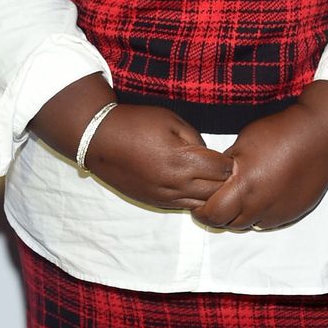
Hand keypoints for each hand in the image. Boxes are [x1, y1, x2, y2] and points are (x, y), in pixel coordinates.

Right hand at [85, 104, 232, 210]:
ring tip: (209, 179)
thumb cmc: (135, 124)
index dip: (229, 162)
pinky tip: (192, 186)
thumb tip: (210, 154)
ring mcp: (165, 196)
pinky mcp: (154, 202)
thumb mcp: (171, 120)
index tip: (228, 155)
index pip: (222, 170)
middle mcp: (176, 184)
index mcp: (182, 161)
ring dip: (210, 193)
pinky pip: (184, 206)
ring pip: (202, 204)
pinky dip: (194, 198)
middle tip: (223, 169)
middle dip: (224, 180)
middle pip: (217, 191)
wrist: (99, 139)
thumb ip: (196, 138)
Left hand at [193, 82, 327, 230]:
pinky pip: (268, 222)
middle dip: (219, 215)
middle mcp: (260, 204)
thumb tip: (212, 178)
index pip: (212, 214)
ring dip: (239, 216)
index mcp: (244, 186)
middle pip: (228, 224)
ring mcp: (278, 211)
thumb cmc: (280, 132)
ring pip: (248, 225)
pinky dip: (259, 214)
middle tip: (216, 201)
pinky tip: (262, 196)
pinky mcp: (293, 212)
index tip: (198, 205)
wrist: (320, 134)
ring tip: (240, 197)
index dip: (202, 212)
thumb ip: (225, 167)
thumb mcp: (242, 143)